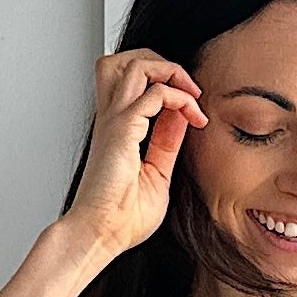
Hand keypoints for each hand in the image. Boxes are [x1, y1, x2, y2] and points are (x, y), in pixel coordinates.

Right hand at [65, 48, 208, 259]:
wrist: (101, 235)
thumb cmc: (122, 218)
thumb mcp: (158, 174)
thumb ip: (167, 144)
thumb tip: (183, 118)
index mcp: (119, 129)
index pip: (140, 84)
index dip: (171, 88)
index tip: (195, 115)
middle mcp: (114, 119)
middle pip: (129, 61)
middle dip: (164, 64)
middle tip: (189, 89)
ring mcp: (116, 121)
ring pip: (138, 64)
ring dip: (171, 72)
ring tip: (191, 95)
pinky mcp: (122, 130)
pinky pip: (155, 93)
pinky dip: (179, 97)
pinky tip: (192, 116)